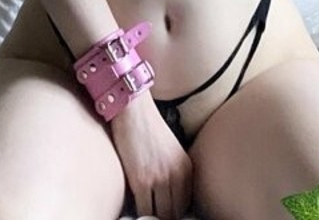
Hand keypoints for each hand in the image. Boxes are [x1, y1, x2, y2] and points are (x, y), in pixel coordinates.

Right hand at [110, 91, 193, 218]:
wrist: (133, 109)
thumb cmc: (147, 127)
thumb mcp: (170, 151)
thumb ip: (173, 174)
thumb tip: (167, 200)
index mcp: (186, 168)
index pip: (184, 205)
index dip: (172, 212)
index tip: (163, 212)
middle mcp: (177, 174)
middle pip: (173, 212)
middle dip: (163, 216)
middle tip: (152, 216)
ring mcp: (160, 178)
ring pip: (159, 215)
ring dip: (150, 216)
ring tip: (143, 213)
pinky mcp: (142, 181)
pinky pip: (143, 210)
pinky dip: (137, 214)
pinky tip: (132, 208)